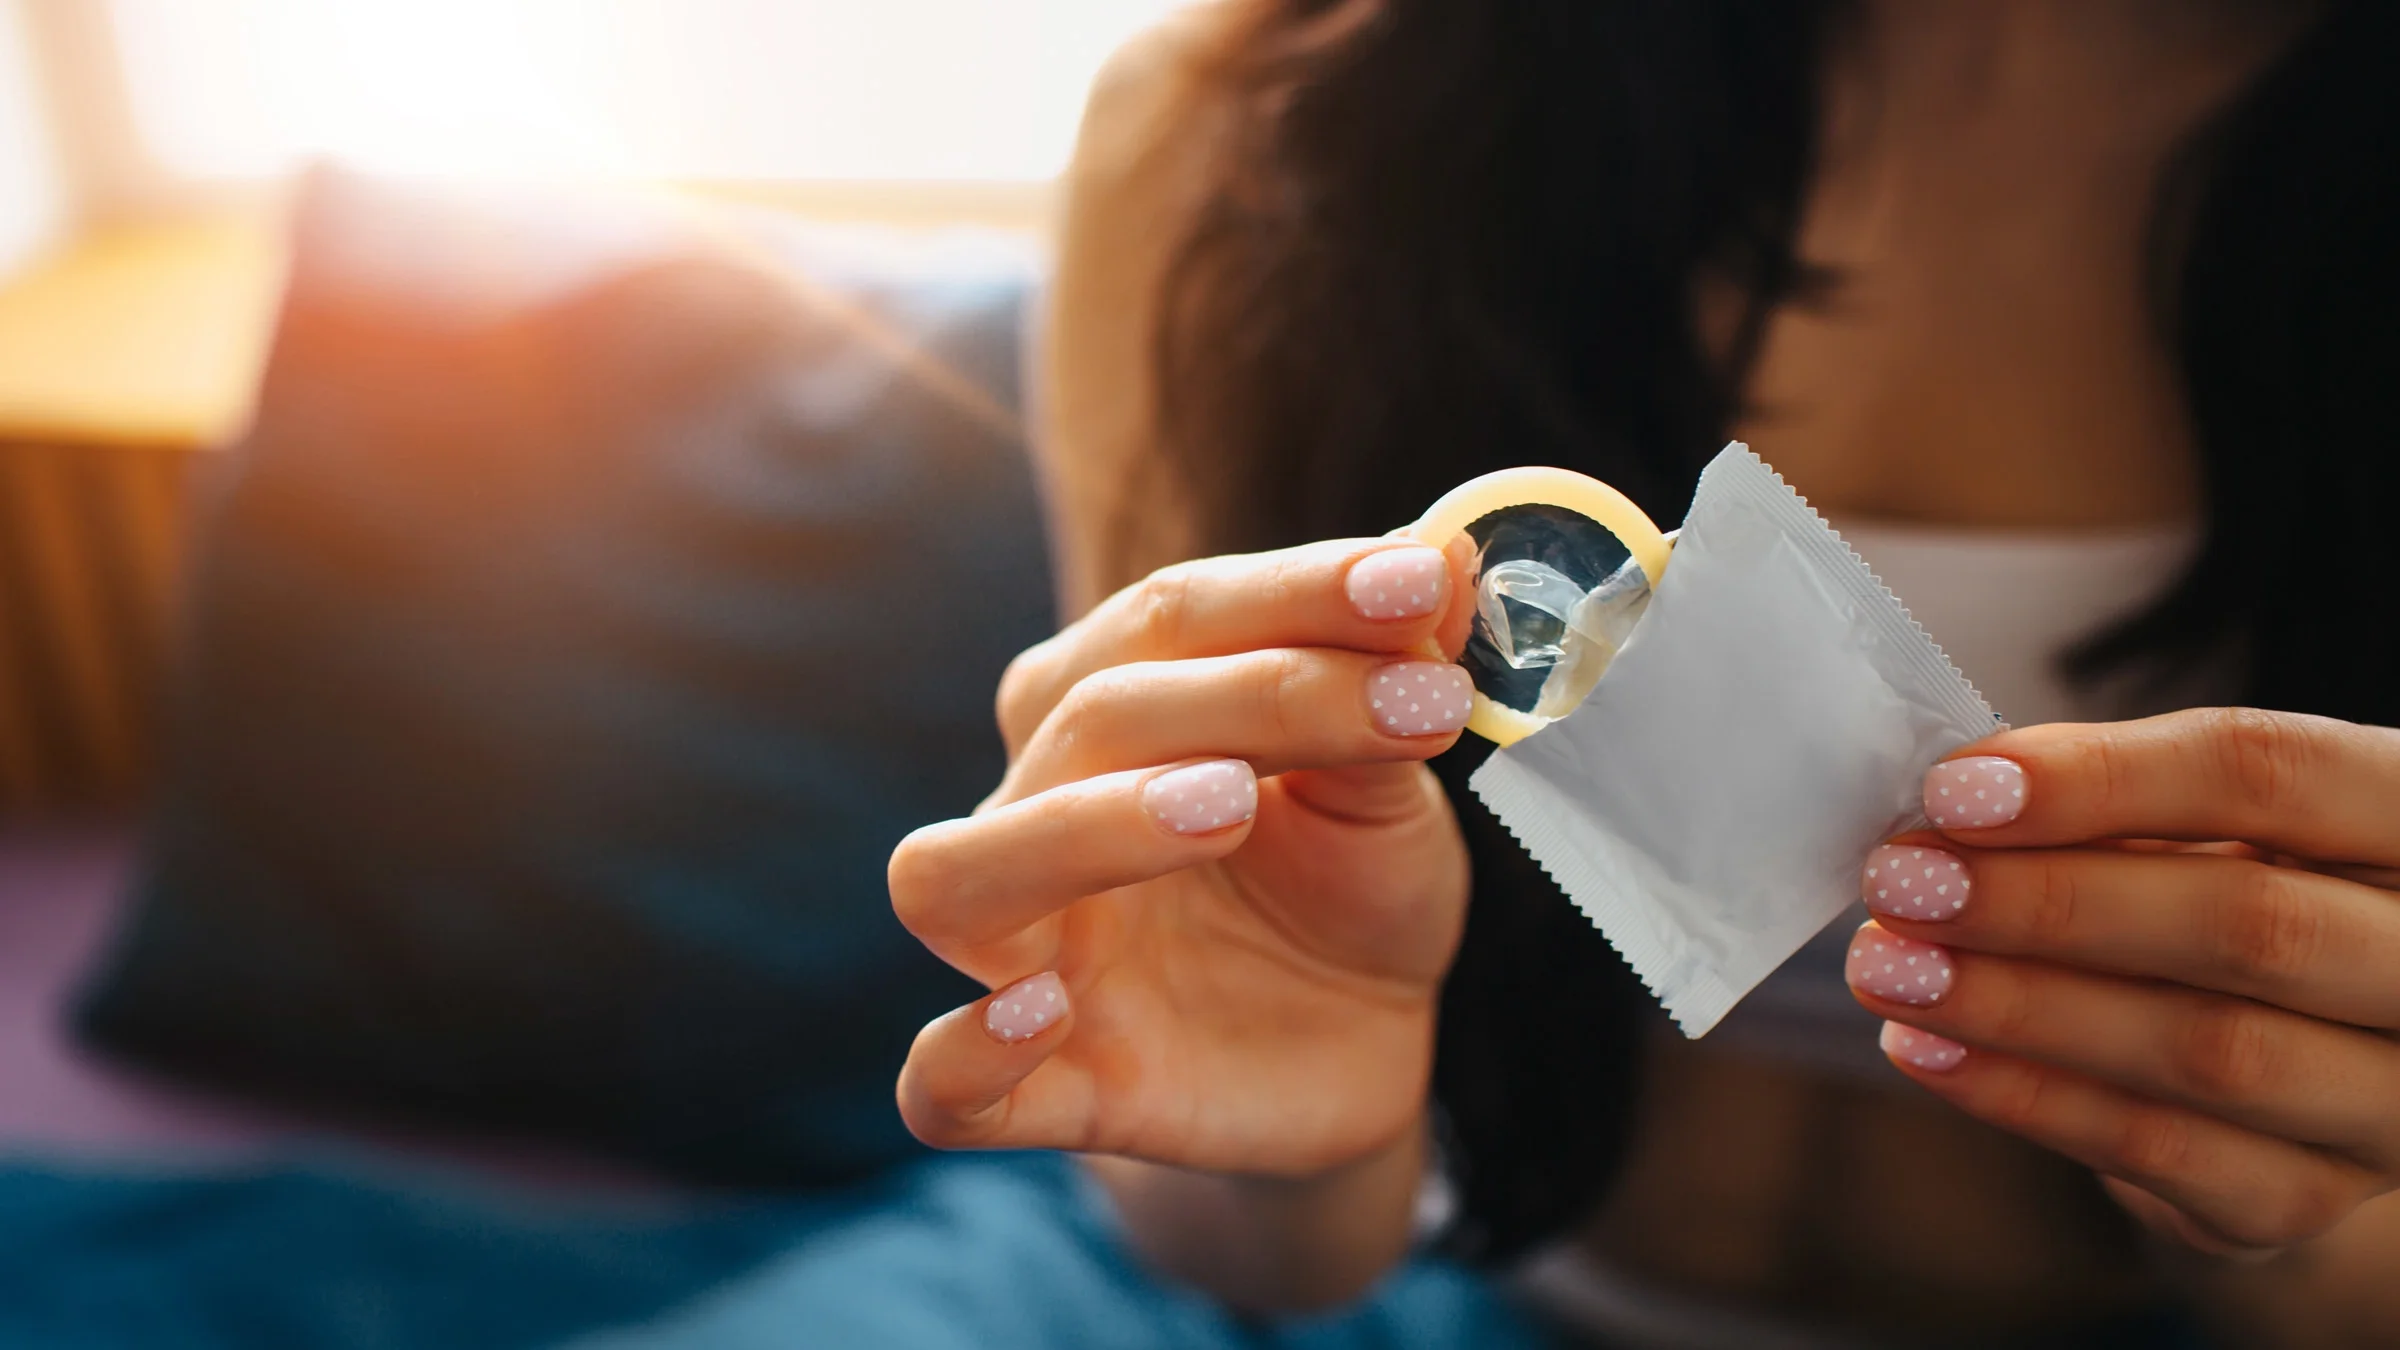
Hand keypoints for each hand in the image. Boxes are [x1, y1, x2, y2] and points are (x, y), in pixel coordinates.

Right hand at [888, 538, 1476, 1176]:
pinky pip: (944, 1088)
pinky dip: (968, 1053)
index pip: (1167, 616)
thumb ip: (1390, 685)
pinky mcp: (1048, 1092)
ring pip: (955, 878)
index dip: (1299, 590)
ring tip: (1227, 808)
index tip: (1425, 586)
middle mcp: (1038, 811)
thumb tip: (1446, 551)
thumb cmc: (1345, 885)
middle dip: (1249, 694)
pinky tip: (1043, 1015)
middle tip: (1404, 707)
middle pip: (1083, 722)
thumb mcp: (1385, 787)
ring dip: (1081, 829)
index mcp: (1104, 707)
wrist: (1358, 1047)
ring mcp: (1027, 956)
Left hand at [1846, 708, 2399, 1256]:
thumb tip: (1952, 805)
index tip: (1954, 791)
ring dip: (2020, 1005)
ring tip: (1887, 965)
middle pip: (2251, 924)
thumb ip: (2110, 808)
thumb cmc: (2219, 893)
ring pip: (2209, 1050)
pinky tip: (1924, 1049)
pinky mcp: (2315, 1196)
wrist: (2284, 1057)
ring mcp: (2396, 1099)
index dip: (2107, 779)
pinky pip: (2167, 1154)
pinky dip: (2027, 1097)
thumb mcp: (2198, 825)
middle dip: (2050, 902)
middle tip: (1900, 882)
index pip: (2280, 773)